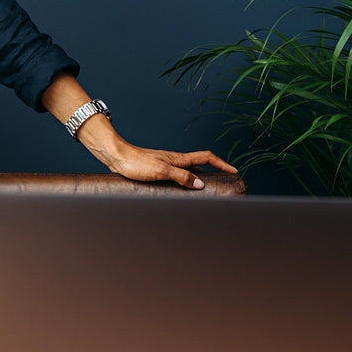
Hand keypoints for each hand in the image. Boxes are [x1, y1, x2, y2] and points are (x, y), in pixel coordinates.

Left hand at [102, 142, 240, 189]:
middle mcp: (175, 160)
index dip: (222, 164)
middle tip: (223, 184)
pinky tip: (179, 193)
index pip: (207, 158)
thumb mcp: (162, 171)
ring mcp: (166, 165)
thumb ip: (182, 177)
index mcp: (179, 158)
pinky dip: (184, 183)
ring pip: (188, 172)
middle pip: (200, 165)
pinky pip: (177, 177)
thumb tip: (201, 184)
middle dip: (214, 172)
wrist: (117, 157)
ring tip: (205, 194)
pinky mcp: (157, 171)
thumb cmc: (137, 162)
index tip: (234, 171)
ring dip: (198, 179)